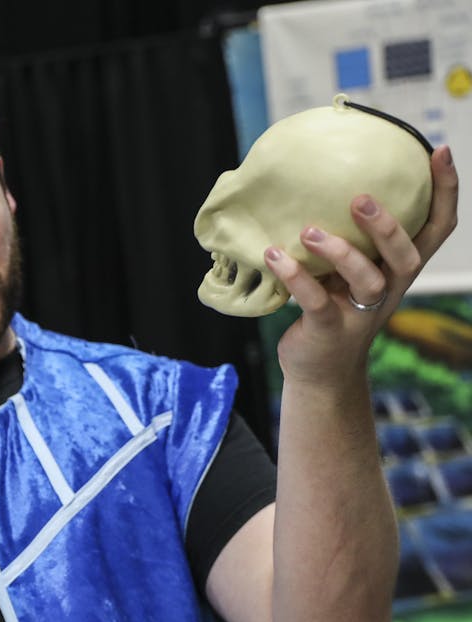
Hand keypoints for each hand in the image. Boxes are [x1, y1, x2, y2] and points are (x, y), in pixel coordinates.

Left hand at [265, 144, 457, 388]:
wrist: (319, 372)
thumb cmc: (332, 311)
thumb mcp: (344, 274)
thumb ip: (345, 239)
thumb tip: (318, 185)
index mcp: (397, 271)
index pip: (437, 230)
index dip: (446, 192)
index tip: (439, 151)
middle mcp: (388, 291)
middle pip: (406, 257)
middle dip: (387, 227)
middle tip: (360, 199)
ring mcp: (361, 313)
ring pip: (368, 280)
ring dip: (340, 252)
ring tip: (309, 231)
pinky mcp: (329, 330)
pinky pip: (316, 301)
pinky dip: (296, 277)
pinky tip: (274, 255)